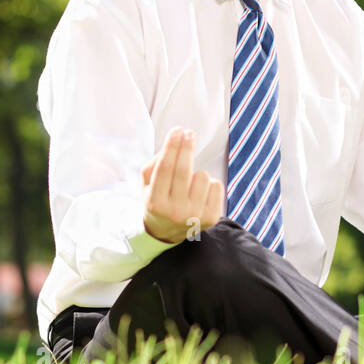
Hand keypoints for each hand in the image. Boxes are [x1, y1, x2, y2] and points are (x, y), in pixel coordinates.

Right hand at [141, 127, 224, 243]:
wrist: (167, 233)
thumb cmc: (158, 201)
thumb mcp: (147, 186)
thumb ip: (155, 164)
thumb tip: (176, 143)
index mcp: (155, 203)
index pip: (165, 169)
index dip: (172, 147)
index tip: (177, 130)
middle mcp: (175, 212)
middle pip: (183, 170)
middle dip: (187, 147)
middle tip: (189, 133)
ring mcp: (195, 216)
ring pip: (202, 176)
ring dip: (197, 172)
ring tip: (189, 184)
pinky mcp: (212, 218)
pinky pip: (217, 185)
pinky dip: (210, 183)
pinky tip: (200, 193)